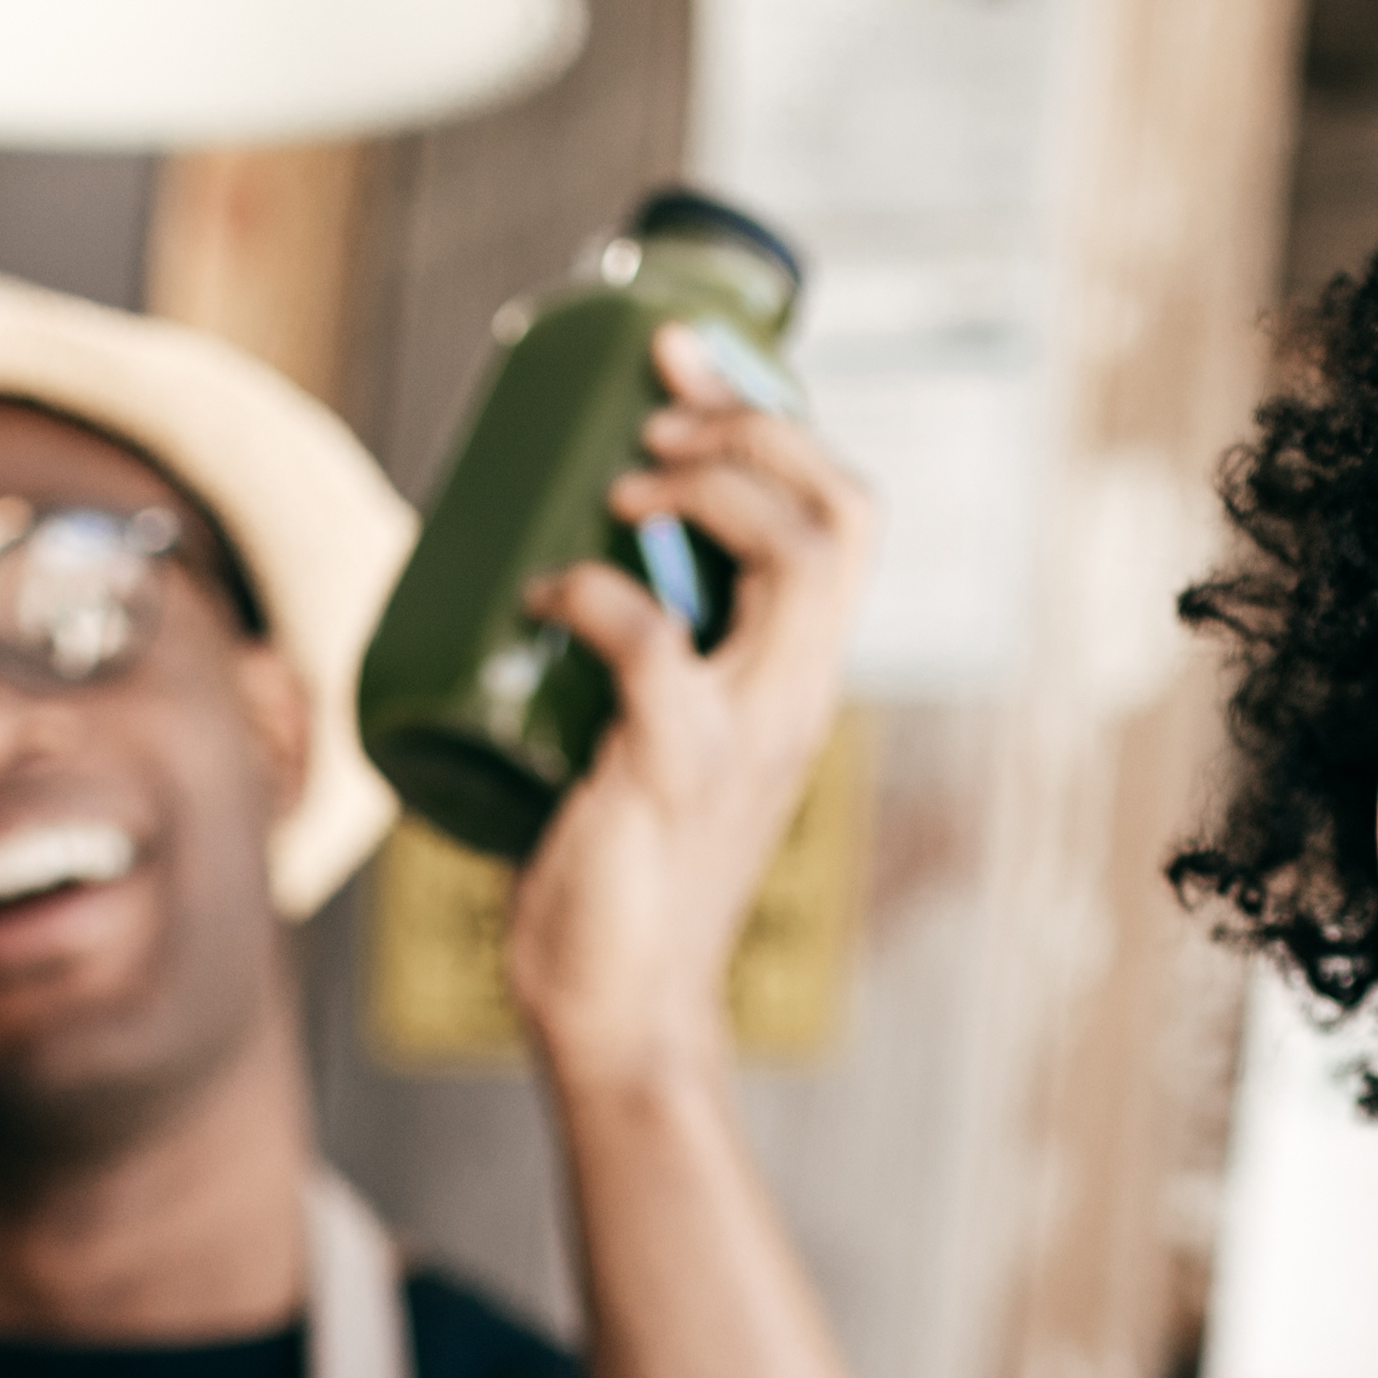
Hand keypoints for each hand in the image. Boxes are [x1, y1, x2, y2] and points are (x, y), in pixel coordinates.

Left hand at [501, 326, 873, 1099]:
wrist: (617, 1014)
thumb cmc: (614, 881)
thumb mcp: (645, 743)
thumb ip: (630, 670)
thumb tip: (532, 566)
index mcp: (798, 677)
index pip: (845, 515)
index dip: (775, 418)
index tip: (679, 364)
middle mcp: (797, 694)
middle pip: (843, 511)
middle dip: (752, 426)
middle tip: (651, 415)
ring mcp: (750, 731)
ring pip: (800, 555)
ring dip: (710, 488)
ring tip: (625, 483)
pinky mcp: (680, 770)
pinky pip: (655, 642)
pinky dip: (595, 592)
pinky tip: (544, 591)